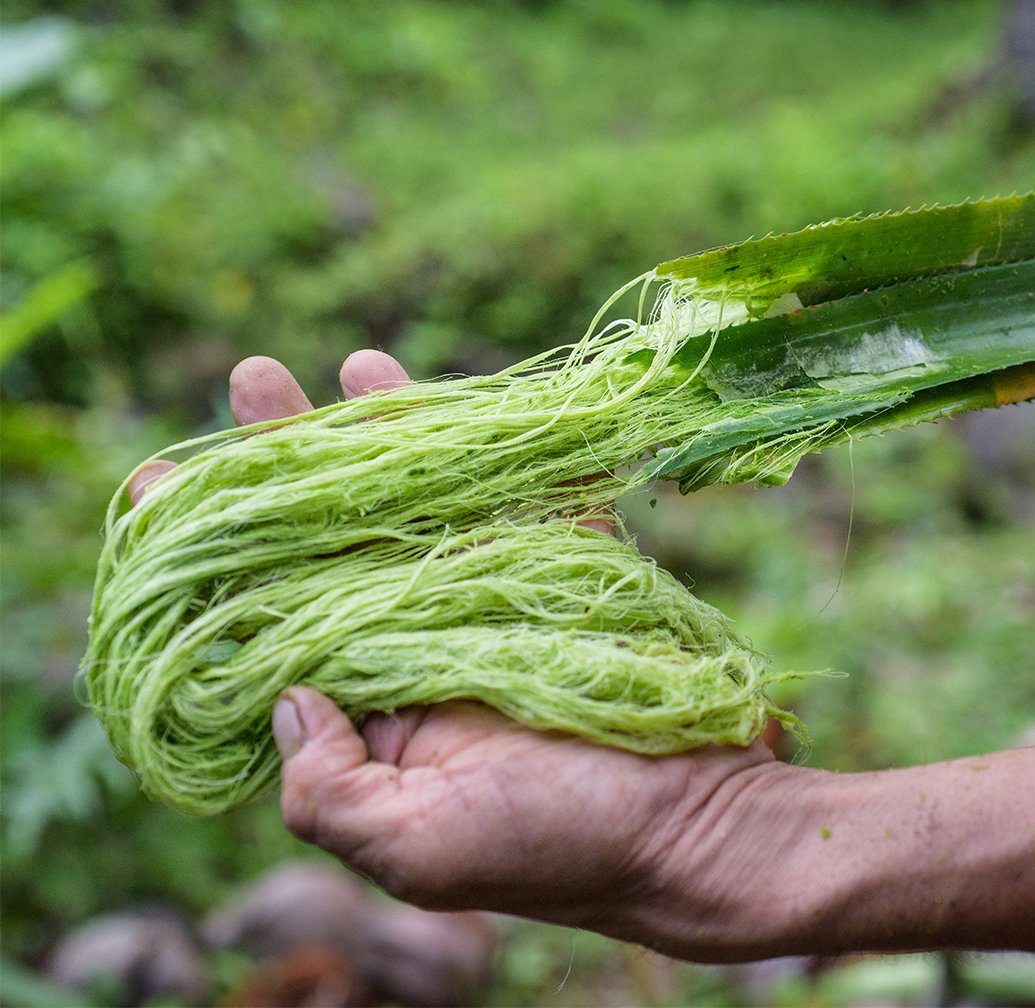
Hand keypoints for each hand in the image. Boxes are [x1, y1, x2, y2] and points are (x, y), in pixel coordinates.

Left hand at [127, 349, 781, 954]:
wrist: (696, 827)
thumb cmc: (556, 847)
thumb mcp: (413, 848)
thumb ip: (325, 787)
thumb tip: (285, 690)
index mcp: (371, 709)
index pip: (272, 617)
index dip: (215, 555)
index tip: (160, 485)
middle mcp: (420, 643)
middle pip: (339, 536)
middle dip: (292, 460)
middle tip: (254, 379)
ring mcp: (496, 598)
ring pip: (427, 500)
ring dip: (388, 431)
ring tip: (350, 365)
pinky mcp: (571, 569)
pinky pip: (528, 492)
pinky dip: (500, 441)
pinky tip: (470, 392)